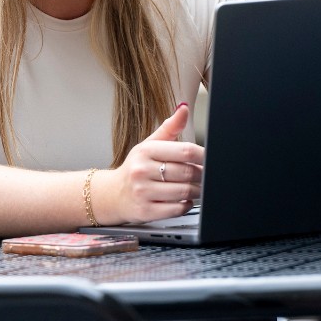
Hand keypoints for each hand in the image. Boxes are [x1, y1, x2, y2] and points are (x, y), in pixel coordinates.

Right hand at [115, 104, 203, 222]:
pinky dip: (186, 205)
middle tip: (205, 175)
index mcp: (146, 151)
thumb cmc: (135, 168)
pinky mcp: (145, 211)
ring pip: (184, 191)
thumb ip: (169, 128)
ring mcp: (143, 192)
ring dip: (197, 190)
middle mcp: (142, 171)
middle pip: (186, 172)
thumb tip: (184, 108)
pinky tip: (185, 199)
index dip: (202, 155)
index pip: (184, 151)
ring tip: (198, 187)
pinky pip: (176, 209)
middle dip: (201, 174)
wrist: (112, 194)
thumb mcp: (149, 144)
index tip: (208, 158)